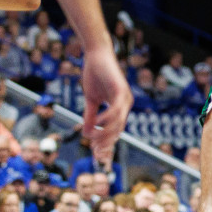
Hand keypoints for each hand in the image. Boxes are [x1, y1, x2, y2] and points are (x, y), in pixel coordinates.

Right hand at [80, 44, 131, 162]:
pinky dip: (107, 119)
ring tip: (93, 140)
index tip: (96, 155)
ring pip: (118, 122)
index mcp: (119, 108)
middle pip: (118, 130)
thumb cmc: (95, 76)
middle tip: (96, 154)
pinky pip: (116, 109)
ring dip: (105, 134)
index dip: (106, 144)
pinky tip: (97, 124)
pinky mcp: (121, 90)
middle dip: (107, 144)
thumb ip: (91, 116)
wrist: (97, 56)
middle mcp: (125, 105)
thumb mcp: (91, 100)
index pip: (115, 131)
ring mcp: (125, 98)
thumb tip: (86, 134)